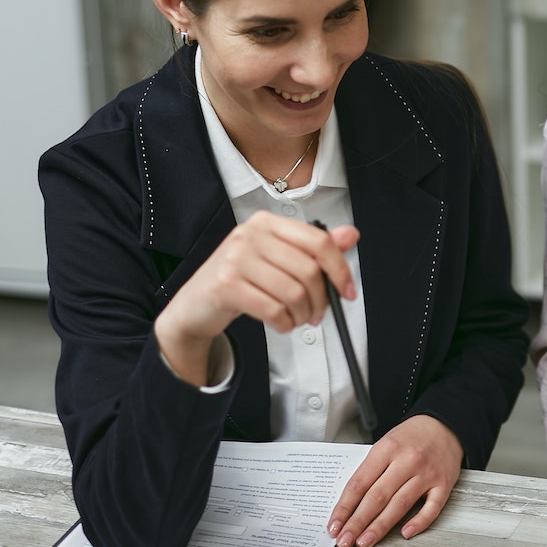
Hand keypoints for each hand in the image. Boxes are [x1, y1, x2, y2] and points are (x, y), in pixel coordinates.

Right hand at [155, 212, 357, 383]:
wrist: (195, 305)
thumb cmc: (240, 280)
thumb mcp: (278, 258)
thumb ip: (313, 248)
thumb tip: (351, 234)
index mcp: (267, 222)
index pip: (318, 240)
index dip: (339, 269)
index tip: (347, 291)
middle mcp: (250, 234)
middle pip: (309, 270)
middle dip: (321, 300)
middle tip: (317, 314)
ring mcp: (235, 258)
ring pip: (293, 293)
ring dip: (302, 315)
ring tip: (297, 319)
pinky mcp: (226, 285)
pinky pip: (273, 309)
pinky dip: (284, 323)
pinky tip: (282, 324)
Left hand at [327, 414, 463, 546]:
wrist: (445, 424)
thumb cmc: (412, 436)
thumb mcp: (386, 443)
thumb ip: (370, 470)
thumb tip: (350, 505)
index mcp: (387, 448)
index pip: (359, 483)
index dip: (344, 508)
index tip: (334, 525)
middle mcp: (407, 461)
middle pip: (377, 497)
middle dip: (358, 522)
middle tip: (345, 541)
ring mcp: (427, 473)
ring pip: (400, 504)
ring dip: (380, 526)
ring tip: (365, 542)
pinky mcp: (444, 484)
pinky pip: (432, 508)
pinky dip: (419, 522)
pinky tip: (405, 533)